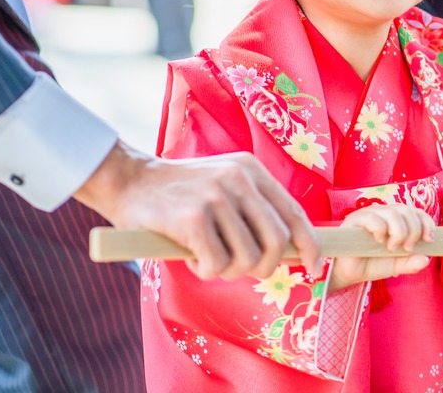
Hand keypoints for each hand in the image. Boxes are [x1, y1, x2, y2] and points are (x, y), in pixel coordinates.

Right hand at [74, 141, 321, 281]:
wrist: (127, 179)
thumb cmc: (178, 192)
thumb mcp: (223, 183)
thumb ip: (252, 208)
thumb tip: (288, 250)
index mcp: (251, 170)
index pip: (294, 213)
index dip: (310, 245)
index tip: (315, 266)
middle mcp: (239, 180)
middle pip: (277, 243)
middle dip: (263, 267)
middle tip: (240, 269)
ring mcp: (217, 198)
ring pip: (247, 259)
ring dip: (228, 270)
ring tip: (207, 257)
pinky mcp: (193, 218)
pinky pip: (217, 266)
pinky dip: (205, 270)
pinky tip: (190, 255)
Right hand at [328, 203, 433, 291]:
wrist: (348, 273)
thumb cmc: (372, 264)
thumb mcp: (396, 266)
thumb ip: (410, 263)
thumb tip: (426, 260)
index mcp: (397, 220)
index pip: (417, 212)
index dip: (426, 223)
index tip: (428, 240)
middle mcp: (384, 213)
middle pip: (406, 210)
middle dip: (413, 230)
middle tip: (407, 248)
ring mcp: (369, 214)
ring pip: (392, 212)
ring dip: (398, 231)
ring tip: (392, 248)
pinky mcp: (355, 219)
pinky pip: (372, 217)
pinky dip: (380, 229)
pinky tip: (379, 241)